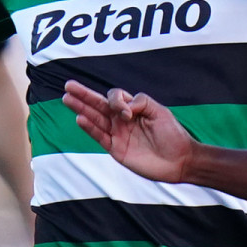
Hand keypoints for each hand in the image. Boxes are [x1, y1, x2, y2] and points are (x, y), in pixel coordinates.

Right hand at [62, 81, 195, 183]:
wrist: (179, 160)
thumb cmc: (172, 135)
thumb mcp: (160, 112)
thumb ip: (141, 102)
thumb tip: (124, 106)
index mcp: (133, 108)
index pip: (115, 97)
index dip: (117, 101)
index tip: (129, 114)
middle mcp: (122, 120)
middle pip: (98, 104)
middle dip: (84, 95)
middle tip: (68, 86)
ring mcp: (118, 134)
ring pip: (95, 118)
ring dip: (81, 108)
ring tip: (67, 99)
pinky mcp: (116, 149)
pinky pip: (99, 137)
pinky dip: (90, 128)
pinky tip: (79, 118)